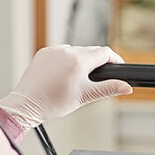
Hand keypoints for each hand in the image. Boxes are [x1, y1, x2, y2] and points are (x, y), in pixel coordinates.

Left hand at [0, 45, 132, 130]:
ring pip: (76, 52)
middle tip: (98, 79)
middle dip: (97, 63)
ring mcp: (53, 50)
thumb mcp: (86, 96)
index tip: (119, 66)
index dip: (115, 59)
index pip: (104, 53)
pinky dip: (67, 62)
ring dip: (82, 62)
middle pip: (91, 51)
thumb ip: (108, 88)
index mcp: (78, 61)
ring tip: (78, 80)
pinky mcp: (44, 53)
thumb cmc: (54, 103)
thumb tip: (127, 87)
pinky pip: (61, 53)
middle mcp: (66, 51)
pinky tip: (64, 76)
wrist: (28, 104)